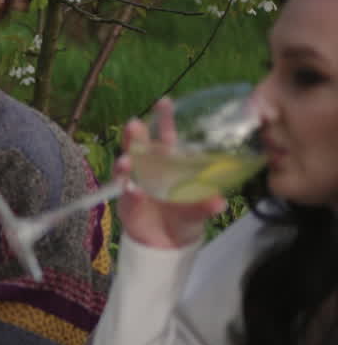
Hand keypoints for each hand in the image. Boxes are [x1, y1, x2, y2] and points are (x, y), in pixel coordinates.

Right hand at [117, 97, 224, 248]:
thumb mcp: (199, 210)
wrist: (167, 242)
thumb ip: (206, 205)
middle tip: (133, 125)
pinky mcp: (126, 201)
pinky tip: (133, 192)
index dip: (164, 119)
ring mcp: (135, 183)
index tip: (165, 102)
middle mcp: (149, 168)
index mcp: (169, 162)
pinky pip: (126, 194)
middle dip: (134, 134)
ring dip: (125, 161)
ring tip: (127, 161)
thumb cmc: (185, 215)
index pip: (166, 135)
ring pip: (126, 166)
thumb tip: (219, 202)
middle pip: (139, 145)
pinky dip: (129, 193)